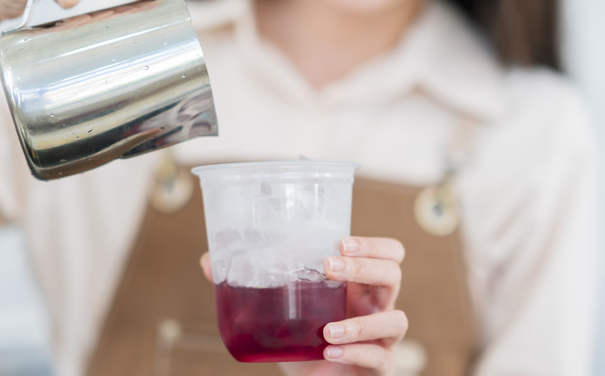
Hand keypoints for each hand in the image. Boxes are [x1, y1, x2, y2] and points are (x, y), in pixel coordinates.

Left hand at [199, 237, 407, 375]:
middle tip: (330, 267)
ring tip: (328, 329)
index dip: (372, 244)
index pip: (387, 253)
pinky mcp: (379, 366)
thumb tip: (209, 261)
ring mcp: (382, 337)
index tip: (340, 241)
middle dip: (366, 266)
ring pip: (395, 319)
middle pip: (394, 274)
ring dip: (361, 322)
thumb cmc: (304, 341)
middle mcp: (376, 305)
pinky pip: (379, 357)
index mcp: (359, 284)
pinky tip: (329, 352)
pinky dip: (356, 352)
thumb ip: (249, 285)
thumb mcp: (278, 311)